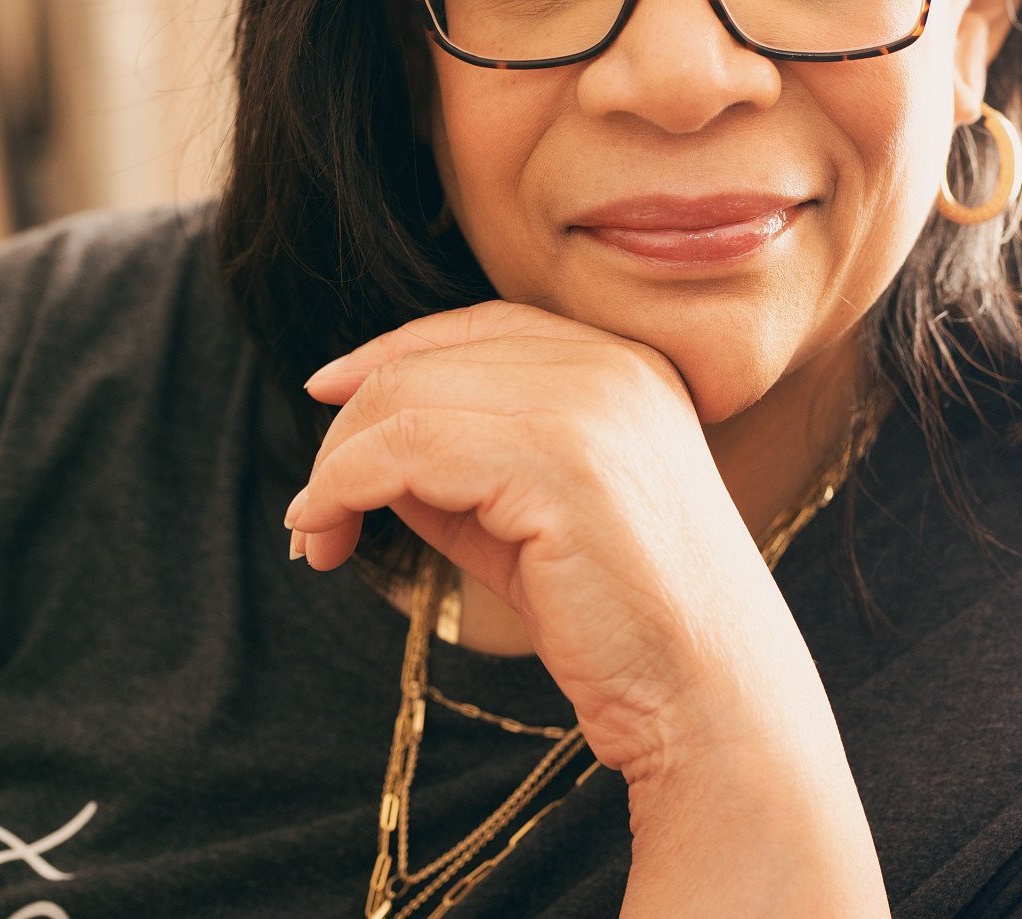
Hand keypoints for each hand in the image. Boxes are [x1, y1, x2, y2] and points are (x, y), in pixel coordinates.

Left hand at [289, 300, 802, 779]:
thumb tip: (354, 446)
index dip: (388, 354)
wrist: (709, 696)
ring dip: (335, 469)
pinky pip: (406, 450)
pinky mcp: (557, 461)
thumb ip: (459, 465)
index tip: (325, 396)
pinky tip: (331, 536)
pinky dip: (344, 488)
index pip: (479, 325)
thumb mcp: (528, 518)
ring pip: (405, 401)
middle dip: (346, 432)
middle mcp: (610, 366)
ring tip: (319, 535)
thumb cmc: (622, 624)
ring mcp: (588, 406)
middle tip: (312, 516)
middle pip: (427, 361)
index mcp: (622, 365)